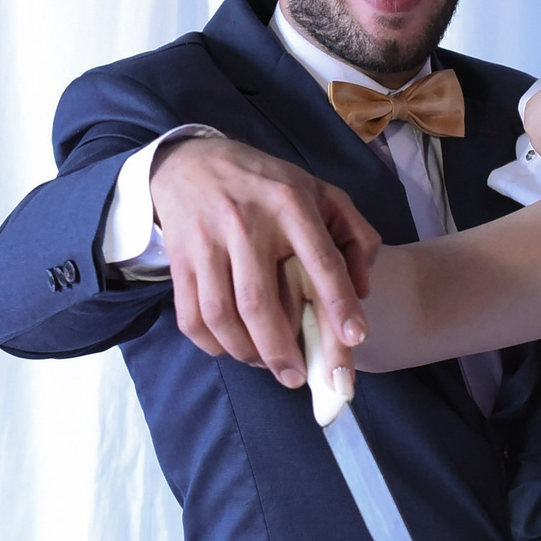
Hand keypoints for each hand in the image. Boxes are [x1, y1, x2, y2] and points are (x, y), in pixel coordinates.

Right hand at [151, 137, 378, 385]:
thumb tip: (362, 290)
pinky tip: (234, 349)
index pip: (320, 261)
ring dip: (247, 353)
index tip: (353, 340)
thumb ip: (355, 236)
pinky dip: (213, 345)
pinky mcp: (179, 261)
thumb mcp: (321, 193)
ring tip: (268, 365)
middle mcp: (246, 224)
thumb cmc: (267, 185)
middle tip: (298, 378)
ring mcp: (207, 243)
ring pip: (222, 316)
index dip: (339, 305)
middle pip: (260, 303)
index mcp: (290, 205)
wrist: (192, 162)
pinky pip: (192, 317)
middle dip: (281, 351)